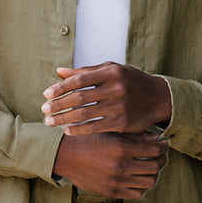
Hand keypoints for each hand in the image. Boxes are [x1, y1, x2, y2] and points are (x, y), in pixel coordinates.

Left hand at [43, 63, 170, 135]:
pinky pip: (96, 127)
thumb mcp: (111, 71)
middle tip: (43, 110)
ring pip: (85, 114)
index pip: (79, 79)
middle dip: (58, 104)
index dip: (60, 87)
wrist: (158, 98)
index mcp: (111, 72)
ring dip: (64, 118)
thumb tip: (59, 72)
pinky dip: (79, 129)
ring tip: (50, 122)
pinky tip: (67, 131)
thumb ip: (86, 71)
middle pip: (79, 97)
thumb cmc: (130, 81)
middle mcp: (116, 87)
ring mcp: (120, 106)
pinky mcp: (122, 122)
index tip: (46, 94)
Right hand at [53, 132, 166, 199]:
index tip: (164, 144)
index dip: (163, 146)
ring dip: (153, 174)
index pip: (155, 150)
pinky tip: (138, 178)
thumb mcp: (110, 132)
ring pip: (149, 182)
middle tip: (160, 155)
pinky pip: (136, 193)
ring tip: (150, 167)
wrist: (64, 156)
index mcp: (121, 148)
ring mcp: (116, 181)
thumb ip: (134, 136)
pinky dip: (142, 186)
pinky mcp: (111, 192)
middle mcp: (120, 166)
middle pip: (155, 166)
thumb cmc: (88, 139)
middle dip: (161, 159)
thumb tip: (157, 139)